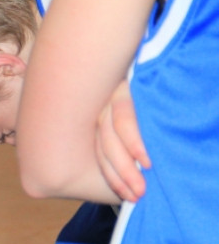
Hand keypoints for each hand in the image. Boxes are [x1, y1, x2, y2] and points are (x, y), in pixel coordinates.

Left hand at [96, 80, 150, 201]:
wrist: (132, 47)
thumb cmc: (143, 91)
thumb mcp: (127, 119)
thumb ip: (128, 141)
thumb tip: (137, 174)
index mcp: (99, 121)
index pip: (101, 154)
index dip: (114, 177)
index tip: (127, 197)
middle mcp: (99, 111)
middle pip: (103, 151)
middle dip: (119, 178)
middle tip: (136, 197)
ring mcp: (107, 100)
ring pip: (110, 140)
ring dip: (126, 167)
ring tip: (140, 186)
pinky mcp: (121, 88)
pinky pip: (123, 118)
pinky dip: (133, 143)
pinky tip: (144, 160)